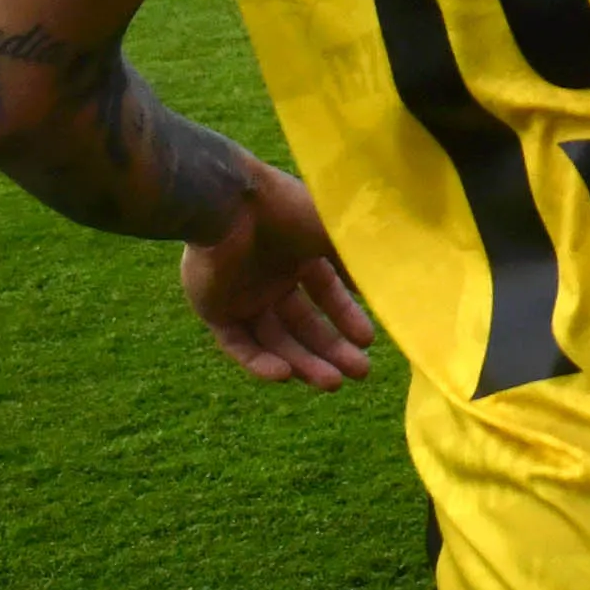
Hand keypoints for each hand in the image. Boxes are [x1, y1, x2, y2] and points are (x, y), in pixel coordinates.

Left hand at [179, 165, 376, 389]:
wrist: (229, 205)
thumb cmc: (287, 211)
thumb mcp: (334, 232)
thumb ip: (354, 260)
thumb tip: (375, 287)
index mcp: (297, 254)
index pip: (326, 295)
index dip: (347, 320)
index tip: (367, 342)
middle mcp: (270, 277)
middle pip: (303, 324)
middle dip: (331, 350)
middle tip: (359, 374)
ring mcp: (241, 295)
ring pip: (274, 340)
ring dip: (302, 363)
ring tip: (331, 384)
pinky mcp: (214, 309)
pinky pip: (238, 344)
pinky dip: (259, 362)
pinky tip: (286, 375)